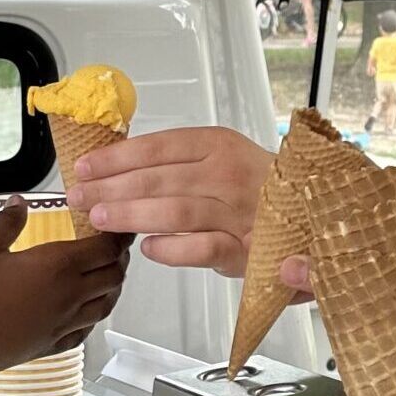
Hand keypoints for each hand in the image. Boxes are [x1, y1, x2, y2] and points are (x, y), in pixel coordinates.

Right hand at [0, 198, 132, 384]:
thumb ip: (6, 223)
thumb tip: (19, 204)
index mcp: (56, 267)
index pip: (106, 249)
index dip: (119, 237)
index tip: (121, 227)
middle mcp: (67, 298)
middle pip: (114, 277)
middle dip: (119, 260)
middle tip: (115, 248)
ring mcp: (61, 326)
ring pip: (105, 306)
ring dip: (111, 288)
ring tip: (107, 275)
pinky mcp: (49, 346)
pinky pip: (84, 331)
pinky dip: (92, 317)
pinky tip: (84, 312)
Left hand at [67, 126, 273, 278]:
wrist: (318, 214)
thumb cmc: (260, 189)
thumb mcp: (224, 160)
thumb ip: (180, 164)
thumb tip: (122, 168)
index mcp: (219, 145)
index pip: (157, 147)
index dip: (116, 158)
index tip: (85, 166)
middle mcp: (227, 174)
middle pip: (157, 179)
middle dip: (110, 189)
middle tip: (78, 198)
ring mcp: (237, 212)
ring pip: (173, 211)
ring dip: (131, 215)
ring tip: (100, 219)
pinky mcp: (245, 250)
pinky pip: (202, 249)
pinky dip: (172, 250)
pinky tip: (148, 249)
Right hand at [278, 208, 395, 333]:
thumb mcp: (393, 278)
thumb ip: (336, 275)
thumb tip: (289, 269)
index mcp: (387, 199)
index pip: (329, 187)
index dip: (297, 202)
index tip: (266, 218)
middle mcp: (387, 212)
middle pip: (330, 220)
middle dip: (301, 238)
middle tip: (269, 254)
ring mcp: (392, 238)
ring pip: (342, 245)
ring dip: (318, 261)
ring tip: (287, 273)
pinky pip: (356, 266)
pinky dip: (338, 277)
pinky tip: (319, 290)